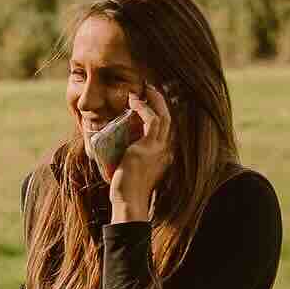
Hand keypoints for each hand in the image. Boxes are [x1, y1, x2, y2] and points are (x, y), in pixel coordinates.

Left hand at [107, 85, 170, 221]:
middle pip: (169, 118)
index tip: (152, 99)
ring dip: (154, 100)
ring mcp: (159, 148)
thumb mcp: (134, 166)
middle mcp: (166, 150)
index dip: (161, 111)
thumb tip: (119, 142)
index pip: (167, 127)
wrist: (129, 200)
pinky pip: (152, 120)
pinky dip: (144, 108)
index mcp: (164, 154)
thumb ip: (133, 154)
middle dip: (161, 101)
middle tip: (150, 88)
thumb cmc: (127, 187)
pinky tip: (134, 101)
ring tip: (144, 89)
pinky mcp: (149, 147)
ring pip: (163, 116)